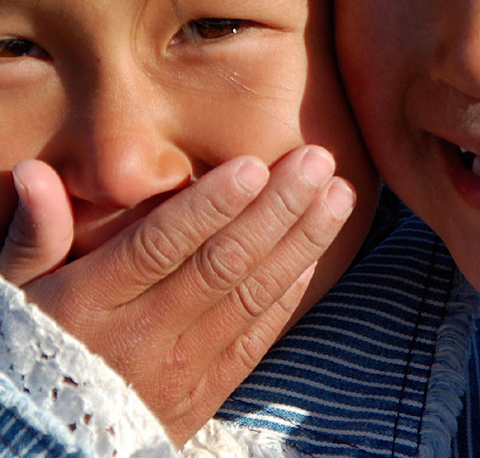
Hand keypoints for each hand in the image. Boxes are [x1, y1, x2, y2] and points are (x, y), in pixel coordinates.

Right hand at [0, 148, 355, 446]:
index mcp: (92, 304)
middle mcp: (143, 336)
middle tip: (319, 159)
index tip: (255, 164)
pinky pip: (255, 339)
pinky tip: (315, 251)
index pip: (162, 246)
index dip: (212, 205)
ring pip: (251, 296)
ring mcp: (180, 370)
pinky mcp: (204, 395)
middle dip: (277, 208)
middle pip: (222, 264)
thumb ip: (33, 236)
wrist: (42, 447)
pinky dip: (288, 293)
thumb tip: (35, 172)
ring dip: (300, 241)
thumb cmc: (30, 349)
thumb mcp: (13, 294)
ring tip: (337, 194)